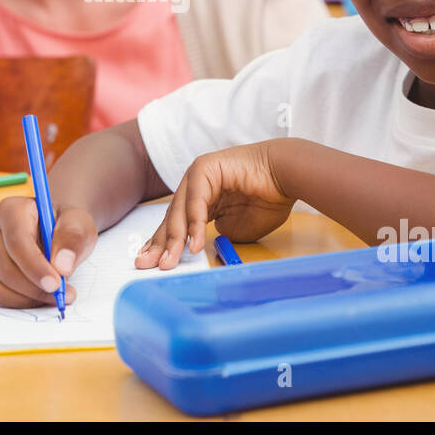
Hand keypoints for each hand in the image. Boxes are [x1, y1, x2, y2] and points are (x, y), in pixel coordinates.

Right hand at [0, 197, 96, 307]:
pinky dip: (20, 302)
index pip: (17, 241)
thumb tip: (61, 266)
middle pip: (6, 268)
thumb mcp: (79, 223)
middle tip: (61, 294)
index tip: (56, 283)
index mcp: (11, 209)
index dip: (35, 266)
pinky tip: (40, 297)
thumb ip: (73, 238)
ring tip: (55, 295)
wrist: (55, 231)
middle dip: (34, 287)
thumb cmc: (65, 225)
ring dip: (28, 298)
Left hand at [136, 141, 294, 269]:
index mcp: (200, 197)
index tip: (151, 262)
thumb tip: (195, 245)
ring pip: (180, 211)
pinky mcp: (205, 169)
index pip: (176, 223)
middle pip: (172, 218)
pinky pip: (196, 202)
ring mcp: (197, 175)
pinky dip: (195, 225)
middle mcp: (194, 185)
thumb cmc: (267, 200)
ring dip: (174, 239)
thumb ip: (212, 235)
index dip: (164, 243)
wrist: (286, 176)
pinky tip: (193, 244)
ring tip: (168, 261)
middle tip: (147, 264)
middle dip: (160, 244)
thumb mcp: (235, 228)